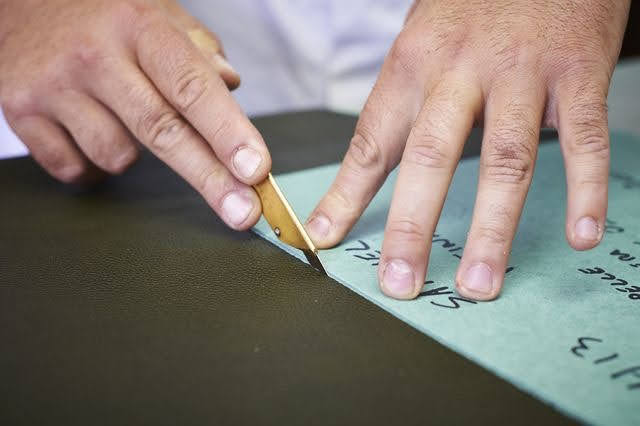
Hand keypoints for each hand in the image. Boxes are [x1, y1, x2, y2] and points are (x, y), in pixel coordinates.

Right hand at [0, 0, 270, 229]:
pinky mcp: (22, 111)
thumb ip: (197, 51)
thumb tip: (231, 85)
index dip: (228, 132)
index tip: (255, 170)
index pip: (192, 86)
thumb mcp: (156, 14)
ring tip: (121, 116)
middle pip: (162, 131)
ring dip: (135, 155)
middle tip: (243, 213)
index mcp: (140, 27)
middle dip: (209, 179)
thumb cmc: (103, 14)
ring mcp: (55, 86)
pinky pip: (76, 168)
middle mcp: (96, 56)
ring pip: (118, 156)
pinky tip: (90, 130)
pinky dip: (94, 164)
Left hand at [306, 0, 629, 299]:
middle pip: (431, 156)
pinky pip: (582, 139)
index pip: (373, 140)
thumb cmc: (475, 6)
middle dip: (412, 226)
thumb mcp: (423, 43)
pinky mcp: (578, 72)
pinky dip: (585, 190)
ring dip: (491, 229)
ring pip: (506, 159)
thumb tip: (367, 168)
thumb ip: (402, 103)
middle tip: (401, 282)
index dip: (346, 195)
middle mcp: (462, 69)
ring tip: (478, 283)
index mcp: (414, 63)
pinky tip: (579, 235)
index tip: (325, 239)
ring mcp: (522, 72)